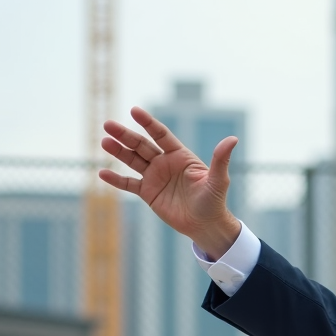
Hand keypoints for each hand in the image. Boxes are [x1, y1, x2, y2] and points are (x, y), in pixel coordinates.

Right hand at [99, 106, 241, 258]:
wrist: (206, 225)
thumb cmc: (214, 200)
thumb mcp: (218, 180)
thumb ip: (221, 159)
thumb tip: (233, 139)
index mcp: (180, 155)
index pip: (161, 135)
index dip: (148, 123)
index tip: (134, 111)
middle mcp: (165, 163)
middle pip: (141, 145)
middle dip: (125, 135)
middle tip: (108, 125)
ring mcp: (155, 177)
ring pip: (133, 160)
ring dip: (118, 152)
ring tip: (104, 142)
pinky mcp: (148, 193)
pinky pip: (129, 184)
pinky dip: (116, 180)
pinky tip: (102, 173)